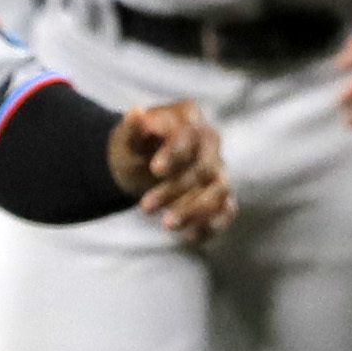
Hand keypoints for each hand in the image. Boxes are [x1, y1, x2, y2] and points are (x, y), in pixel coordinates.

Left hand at [108, 100, 235, 234]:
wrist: (137, 165)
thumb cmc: (133, 147)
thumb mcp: (125, 139)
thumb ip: (131, 129)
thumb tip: (136, 112)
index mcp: (189, 119)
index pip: (191, 136)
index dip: (176, 153)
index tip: (155, 170)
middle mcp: (209, 142)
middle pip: (206, 167)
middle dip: (177, 189)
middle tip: (145, 207)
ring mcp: (217, 168)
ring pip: (219, 190)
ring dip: (195, 210)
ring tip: (166, 225)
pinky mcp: (219, 194)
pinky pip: (226, 211)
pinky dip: (211, 225)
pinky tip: (189, 238)